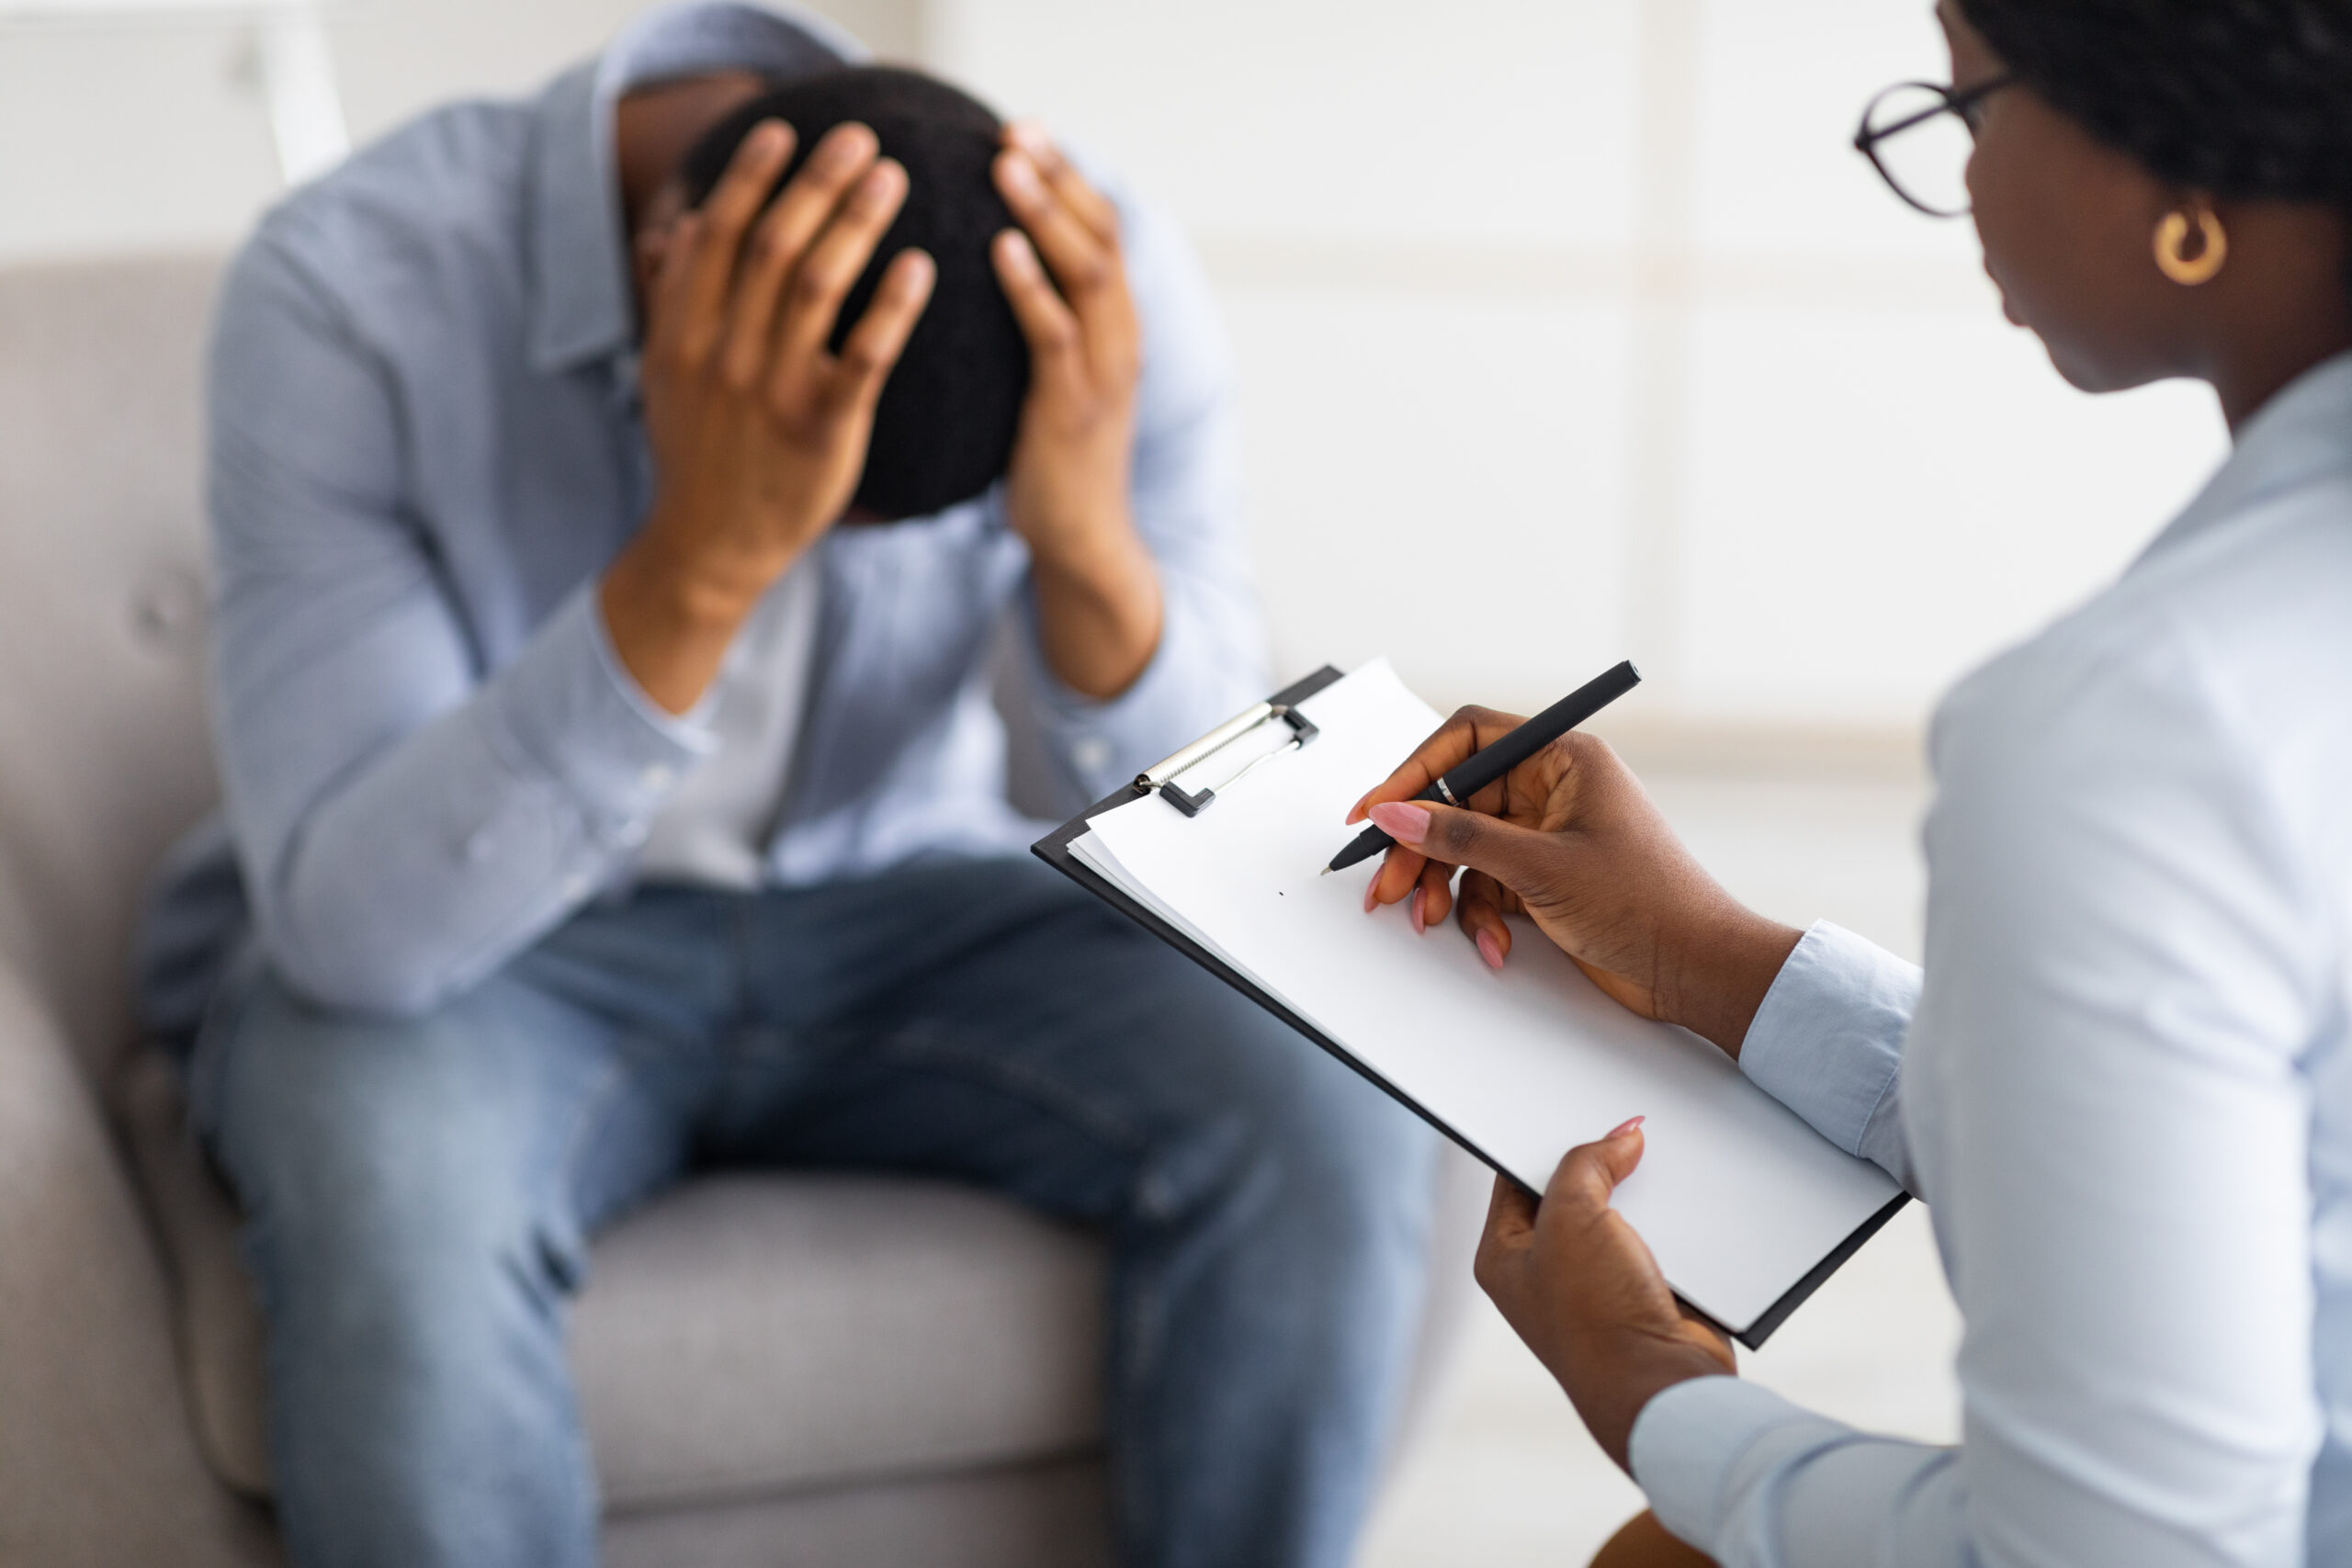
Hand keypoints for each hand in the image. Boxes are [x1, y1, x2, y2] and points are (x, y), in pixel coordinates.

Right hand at [602, 119, 935, 712]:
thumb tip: (686, 223)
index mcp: (683, 332)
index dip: (752, 176)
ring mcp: (773, 392)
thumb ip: (673, 298)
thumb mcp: (666, 374)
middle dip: (818, 182)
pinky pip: (864, 357)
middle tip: (862, 137)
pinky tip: (920, 266)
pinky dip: (892, 306)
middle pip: (775, 245)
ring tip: (893, 179)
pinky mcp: (822, 431)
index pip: (719, 233)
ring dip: (857, 223)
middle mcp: (724, 354)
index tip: (785, 130)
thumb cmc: (698, 454)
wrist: (708, 549)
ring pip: (819, 287)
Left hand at [989, 123, 1161, 699]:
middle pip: (1100, 235)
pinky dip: (1031, 286)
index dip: (1067, 177)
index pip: (1100, 230)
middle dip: (1059, 178)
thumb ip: (1038, 324)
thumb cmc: (1052, 460)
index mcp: (1115, 327)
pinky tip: (1001, 249)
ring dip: (1046, 214)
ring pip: (1087, 273)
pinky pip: (1055, 335)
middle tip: (1015, 131)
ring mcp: (1103, 373)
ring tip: (1008, 167)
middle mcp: (1120, 338)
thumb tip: (990, 272)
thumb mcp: (1050, 380)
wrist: (1081, 543)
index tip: (1024, 131)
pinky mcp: (1074, 409)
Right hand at [1347, 711, 1799, 1055]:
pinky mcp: (1544, 877)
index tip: (1375, 808)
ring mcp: (1547, 835)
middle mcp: (1552, 789)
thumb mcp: (1541, 866)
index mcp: (1563, 759)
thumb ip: (1461, 837)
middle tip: (1388, 884)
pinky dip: (1480, 914)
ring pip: (1465, 848)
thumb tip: (1397, 812)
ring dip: (1444, 887)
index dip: (1414, 771)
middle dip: (1420, 846)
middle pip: (1456, 801)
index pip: (1467, 739)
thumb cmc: (1651, 904)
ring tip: (1432, 918)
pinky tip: (1493, 943)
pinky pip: (1487, 883)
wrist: (1695, 968)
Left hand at [1476, 1121, 1736, 1470]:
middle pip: (1571, 1192)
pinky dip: (1673, 1218)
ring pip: (1619, 1213)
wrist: (1661, 1386)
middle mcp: (1545, 1271)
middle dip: (1599, 1161)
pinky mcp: (1645, 1292)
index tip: (1567, 1104)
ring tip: (1661, 1149)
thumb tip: (1622, 1136)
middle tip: (1622, 1123)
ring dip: (1641, 1189)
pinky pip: (1658, 1238)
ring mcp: (1597, 1284)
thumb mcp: (1572, 1217)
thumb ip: (1587, 1164)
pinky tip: (1688, 1191)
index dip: (1540, 1138)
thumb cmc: (1596, 1315)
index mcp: (1503, 1256)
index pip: (1513, 1178)